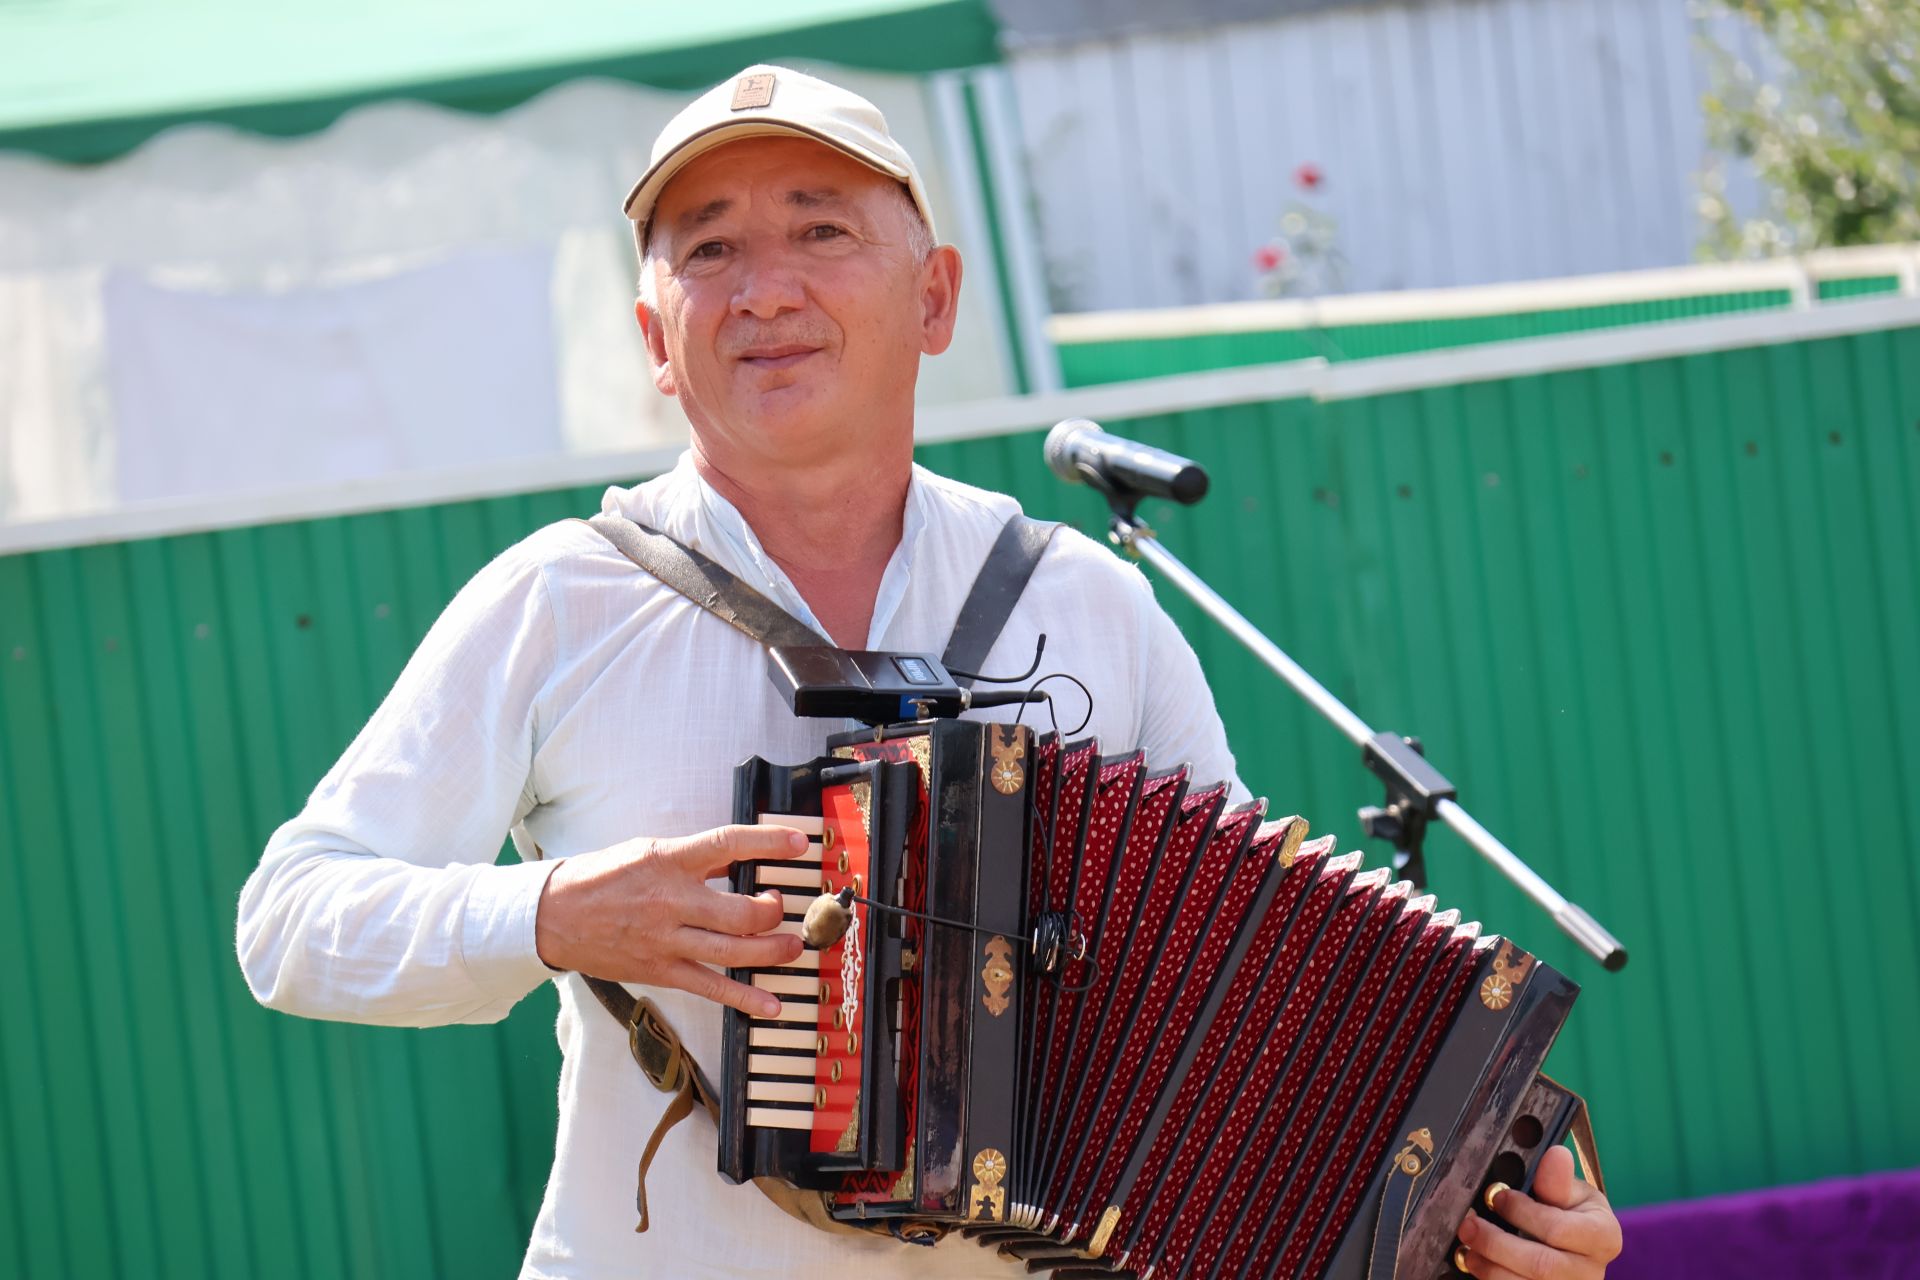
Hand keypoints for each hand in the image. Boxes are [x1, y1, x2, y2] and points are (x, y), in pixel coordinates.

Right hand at [534, 824, 808, 1016]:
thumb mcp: (648, 851)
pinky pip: (711, 987)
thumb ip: (694, 858)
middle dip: (773, 912)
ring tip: (791, 946)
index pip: (728, 844)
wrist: (553, 915)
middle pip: (742, 911)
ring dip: (773, 950)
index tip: (799, 843)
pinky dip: (745, 998)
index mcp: (669, 861)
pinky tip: (771, 1004)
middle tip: (780, 907)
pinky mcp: (661, 970)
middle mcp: (672, 901)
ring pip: (734, 951)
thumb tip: (739, 859)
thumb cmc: (601, 878)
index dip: (769, 842)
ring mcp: (667, 940)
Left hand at [1455, 1145, 1622, 1278]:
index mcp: (1603, 1237)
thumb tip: (1556, 1154)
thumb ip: (1557, 1180)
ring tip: (1467, 1247)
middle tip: (1469, 1225)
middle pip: (1539, 1265)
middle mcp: (1592, 1271)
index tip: (1498, 1197)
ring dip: (1489, 1268)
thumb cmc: (1573, 1215)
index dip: (1522, 1213)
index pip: (1557, 1229)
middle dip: (1496, 1244)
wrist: (1578, 1249)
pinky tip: (1476, 1263)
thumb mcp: (1572, 1192)